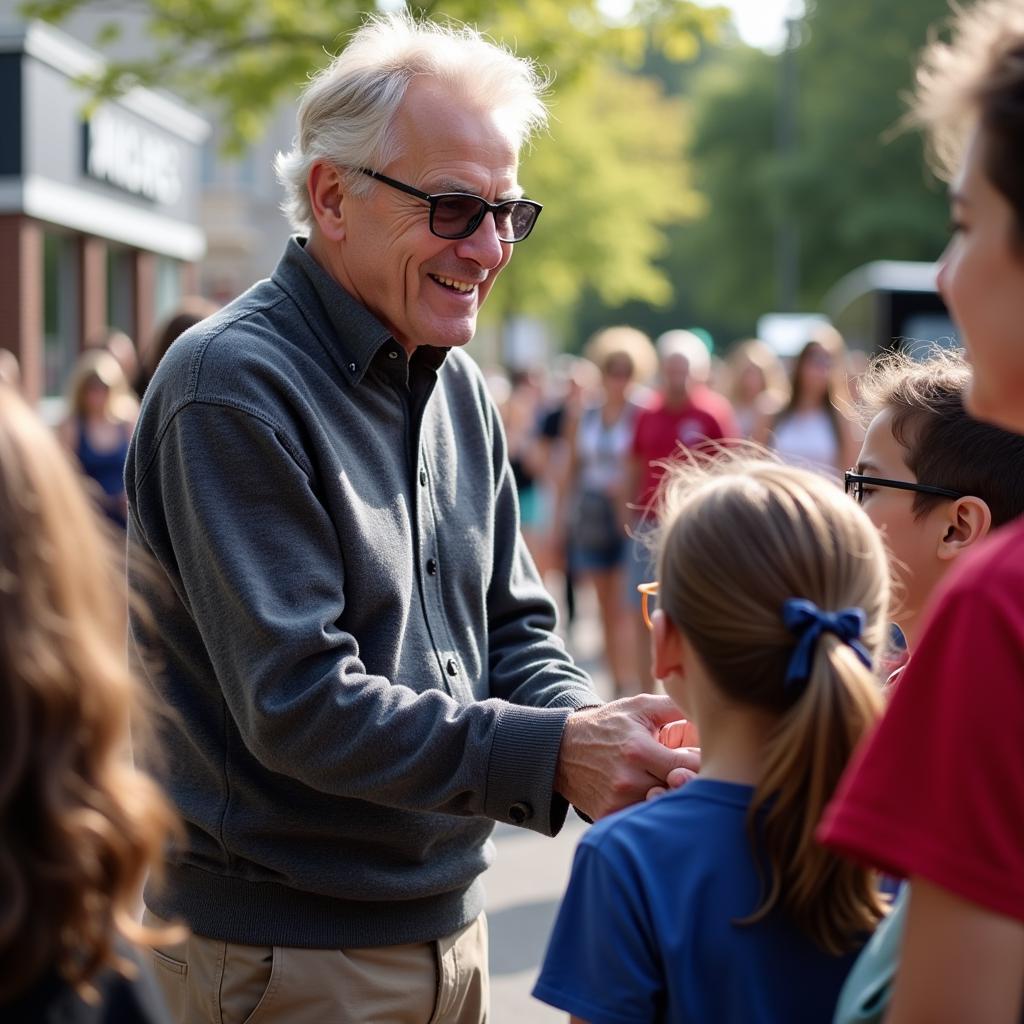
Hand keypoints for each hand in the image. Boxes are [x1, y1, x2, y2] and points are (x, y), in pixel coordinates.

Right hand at [554, 696, 700, 820]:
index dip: (702, 764)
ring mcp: (618, 801)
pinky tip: (651, 796)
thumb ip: (674, 706)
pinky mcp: (608, 816)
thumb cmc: (607, 725)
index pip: (690, 768)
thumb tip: (707, 712)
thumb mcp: (638, 707)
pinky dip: (652, 811)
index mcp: (639, 750)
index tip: (701, 759)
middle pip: (679, 792)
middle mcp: (628, 779)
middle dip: (690, 783)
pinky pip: (643, 819)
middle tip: (692, 775)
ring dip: (671, 798)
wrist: (562, 749)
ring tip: (670, 784)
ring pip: (663, 808)